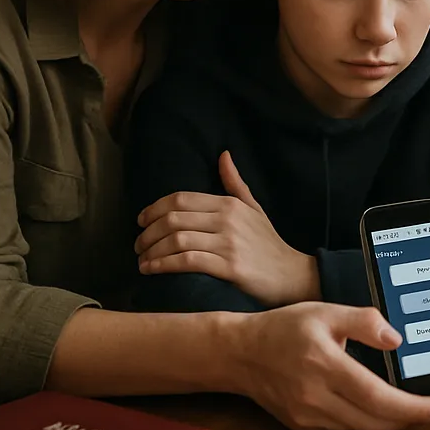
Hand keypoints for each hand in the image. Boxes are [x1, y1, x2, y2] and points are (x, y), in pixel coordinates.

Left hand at [135, 151, 319, 306]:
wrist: (292, 274)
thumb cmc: (268, 243)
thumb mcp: (254, 208)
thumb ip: (235, 183)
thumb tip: (223, 155)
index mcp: (230, 204)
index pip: (180, 199)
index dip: (154, 209)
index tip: (141, 221)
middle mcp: (228, 220)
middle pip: (173, 219)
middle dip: (147, 232)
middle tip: (137, 244)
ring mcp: (229, 244)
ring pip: (177, 240)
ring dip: (151, 250)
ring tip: (142, 260)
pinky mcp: (230, 268)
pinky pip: (187, 262)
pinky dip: (163, 264)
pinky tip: (152, 269)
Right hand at [230, 302, 429, 429]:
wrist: (240, 354)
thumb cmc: (284, 329)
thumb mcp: (326, 312)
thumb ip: (364, 321)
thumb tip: (396, 340)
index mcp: (326, 367)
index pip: (379, 398)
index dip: (413, 408)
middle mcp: (317, 398)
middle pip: (374, 421)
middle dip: (408, 419)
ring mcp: (308, 417)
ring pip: (360, 429)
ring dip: (388, 423)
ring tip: (410, 408)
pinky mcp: (302, 426)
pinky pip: (342, 429)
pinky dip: (364, 422)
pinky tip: (376, 409)